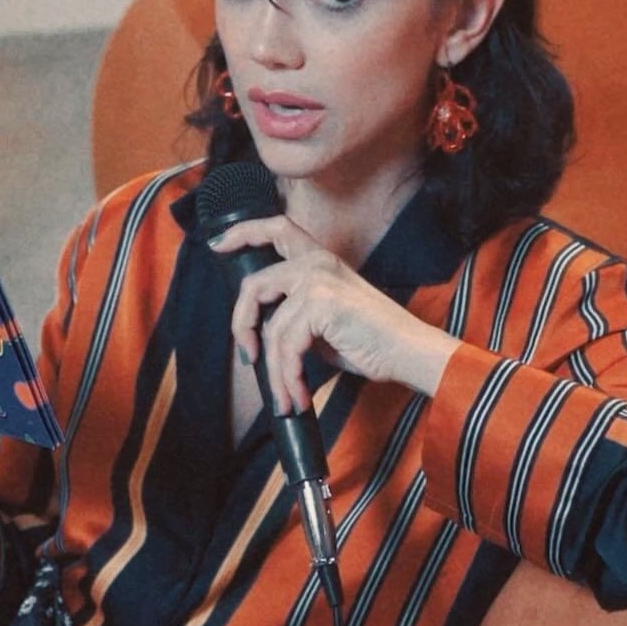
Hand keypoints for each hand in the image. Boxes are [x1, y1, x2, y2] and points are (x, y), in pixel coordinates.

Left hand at [209, 213, 454, 413]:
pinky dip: (289, 377)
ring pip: (271, 329)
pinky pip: (286, 346)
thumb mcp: (326, 321)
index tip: (218, 244)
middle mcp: (317, 263)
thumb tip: (262, 331)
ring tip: (288, 396)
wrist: (408, 351)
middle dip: (242, 325)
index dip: (243, 232)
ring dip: (276, 371)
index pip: (277, 229)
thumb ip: (296, 314)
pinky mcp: (320, 304)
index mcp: (321, 260)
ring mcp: (318, 280)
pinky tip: (299, 394)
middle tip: (249, 356)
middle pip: (255, 286)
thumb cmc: (373, 341)